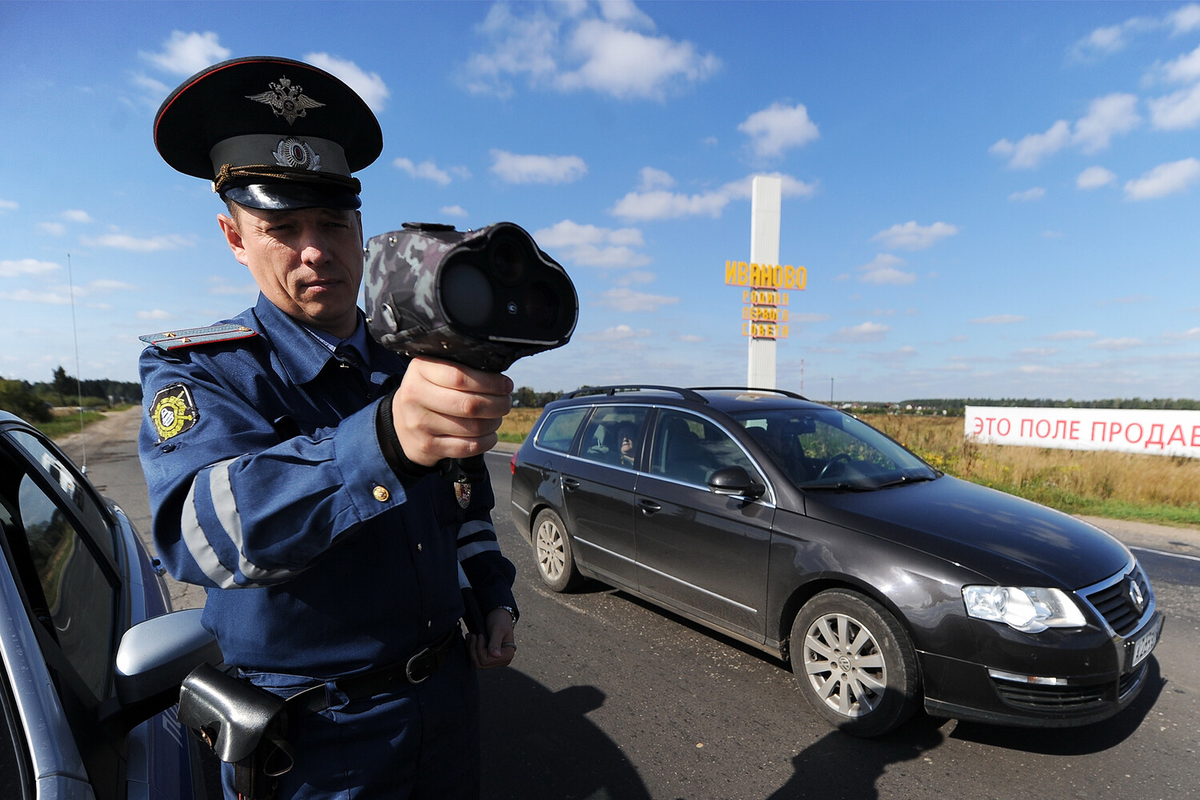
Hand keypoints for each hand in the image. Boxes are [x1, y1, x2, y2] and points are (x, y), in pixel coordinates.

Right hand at [391, 357, 512, 466]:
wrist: (400, 424)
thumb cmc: (428, 393)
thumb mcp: (433, 371)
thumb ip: (460, 368)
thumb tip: (500, 379)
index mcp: (420, 370)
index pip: (461, 376)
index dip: (491, 382)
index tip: (506, 385)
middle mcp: (415, 395)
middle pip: (469, 404)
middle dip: (498, 405)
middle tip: (505, 403)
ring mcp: (419, 423)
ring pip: (472, 427)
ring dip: (493, 423)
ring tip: (496, 418)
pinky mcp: (427, 446)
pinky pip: (467, 447)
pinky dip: (486, 441)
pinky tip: (489, 435)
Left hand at [469, 607, 516, 668]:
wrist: (500, 615)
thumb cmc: (500, 620)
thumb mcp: (498, 629)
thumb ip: (495, 643)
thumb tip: (496, 655)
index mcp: (507, 654)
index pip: (486, 660)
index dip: (479, 648)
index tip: (480, 635)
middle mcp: (503, 660)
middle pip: (481, 664)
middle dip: (473, 650)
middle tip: (473, 636)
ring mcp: (496, 660)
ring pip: (477, 663)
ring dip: (472, 650)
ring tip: (471, 637)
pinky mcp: (490, 657)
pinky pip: (477, 660)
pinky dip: (472, 650)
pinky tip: (472, 640)